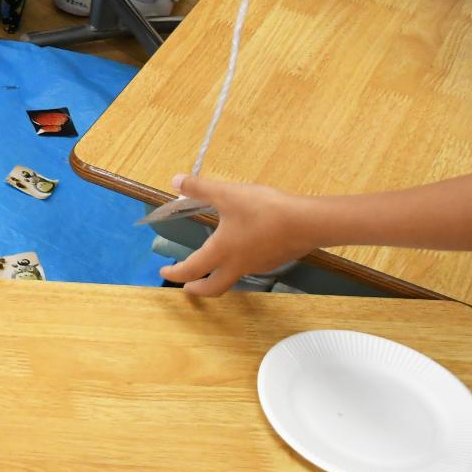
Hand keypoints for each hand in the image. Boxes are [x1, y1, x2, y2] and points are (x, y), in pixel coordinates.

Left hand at [158, 174, 319, 297]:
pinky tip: (242, 247)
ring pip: (233, 277)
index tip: (164, 271)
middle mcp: (238, 265)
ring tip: (213, 262)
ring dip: (218, 275)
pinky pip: (250, 267)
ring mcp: (258, 265)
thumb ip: (199, 187)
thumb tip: (175, 181)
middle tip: (187, 287)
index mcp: (221, 252)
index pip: (191, 269)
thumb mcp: (227, 194)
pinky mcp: (274, 260)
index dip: (175, 273)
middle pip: (214, 288)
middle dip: (198, 290)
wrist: (306, 222)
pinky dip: (238, 264)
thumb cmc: (263, 210)